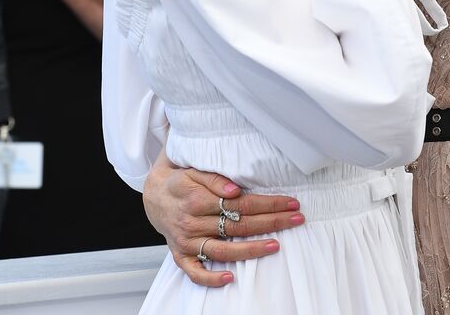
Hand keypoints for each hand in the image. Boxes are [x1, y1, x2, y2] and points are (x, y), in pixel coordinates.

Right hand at [143, 153, 304, 286]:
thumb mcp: (194, 170)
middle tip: (297, 219)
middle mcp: (193, 222)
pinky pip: (194, 272)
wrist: (152, 195)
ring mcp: (187, 241)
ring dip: (251, 250)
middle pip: (238, 225)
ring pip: (223, 250)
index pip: (242, 204)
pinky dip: (210, 278)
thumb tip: (235, 190)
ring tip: (276, 245)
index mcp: (198, 199)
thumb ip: (214, 179)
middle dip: (271, 222)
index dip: (269, 203)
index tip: (291, 203)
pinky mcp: (180, 255)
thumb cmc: (180, 180)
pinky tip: (229, 278)